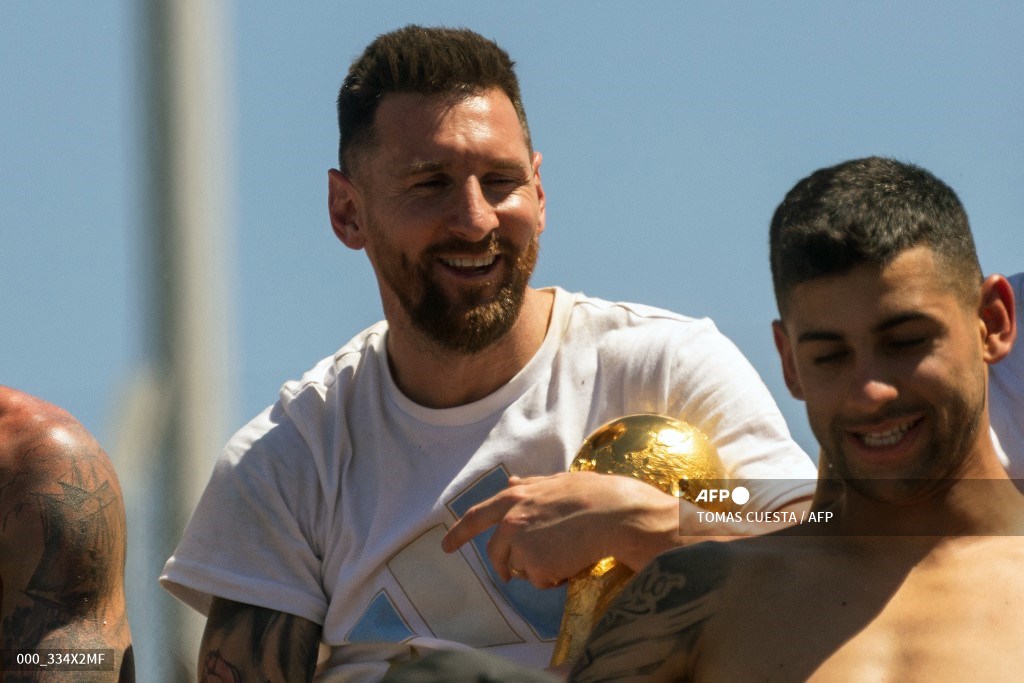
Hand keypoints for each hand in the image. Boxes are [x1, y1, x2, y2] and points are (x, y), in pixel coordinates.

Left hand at [441, 471, 678, 588]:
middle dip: (505, 566)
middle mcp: (511, 519)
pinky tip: (573, 563)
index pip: (477, 516)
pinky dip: (555, 578)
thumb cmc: (594, 495)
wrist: (615, 513)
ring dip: (539, 569)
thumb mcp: (557, 482)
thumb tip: (510, 481)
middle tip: (510, 577)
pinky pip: (542, 581)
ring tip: (567, 554)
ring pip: (521, 569)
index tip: (446, 547)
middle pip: (496, 553)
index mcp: (515, 496)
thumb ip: (530, 485)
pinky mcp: (535, 564)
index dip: (459, 533)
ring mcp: (520, 543)